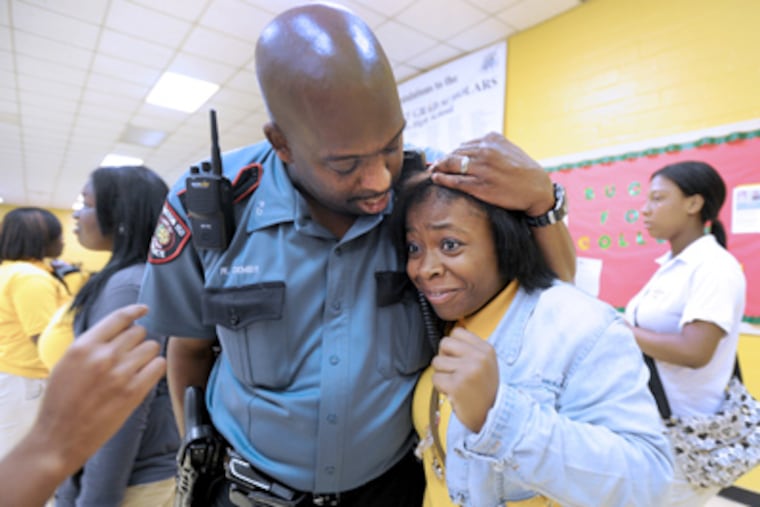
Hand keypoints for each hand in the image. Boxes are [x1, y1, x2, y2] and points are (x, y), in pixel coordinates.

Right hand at [36, 304, 165, 470]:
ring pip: (151, 347)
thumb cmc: (61, 402)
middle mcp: (103, 356)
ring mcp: (121, 374)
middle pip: (138, 332)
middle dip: (137, 340)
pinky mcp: (134, 391)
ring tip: (136, 366)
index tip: (144, 309)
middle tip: (130, 353)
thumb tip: (117, 330)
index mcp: (83, 347)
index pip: (118, 318)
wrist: (59, 437)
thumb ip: (91, 346)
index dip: (135, 311)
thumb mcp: (67, 364)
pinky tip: (146, 374)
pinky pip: (158, 366)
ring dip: (148, 354)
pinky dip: (155, 367)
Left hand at [429, 132, 554, 215]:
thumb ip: (491, 146)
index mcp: (491, 139)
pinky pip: (455, 181)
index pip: (463, 145)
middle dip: (443, 160)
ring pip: (452, 165)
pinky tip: (436, 178)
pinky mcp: (479, 185)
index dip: (452, 153)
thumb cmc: (524, 170)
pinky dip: (442, 179)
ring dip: (439, 168)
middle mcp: (485, 151)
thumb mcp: (509, 149)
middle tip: (435, 166)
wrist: (537, 189)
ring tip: (433, 171)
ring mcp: (481, 168)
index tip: (446, 159)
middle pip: (454, 154)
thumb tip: (470, 148)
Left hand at [431, 327, 498, 432]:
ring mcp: (468, 371)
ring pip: (437, 361)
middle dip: (444, 357)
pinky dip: (441, 387)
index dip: (453, 346)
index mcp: (486, 349)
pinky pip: (435, 378)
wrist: (490, 416)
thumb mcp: (485, 363)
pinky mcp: (457, 385)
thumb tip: (450, 333)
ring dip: (442, 374)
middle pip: (444, 343)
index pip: (457, 332)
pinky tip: (454, 393)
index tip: (460, 360)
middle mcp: (479, 357)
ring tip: (457, 384)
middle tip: (455, 372)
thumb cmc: (483, 389)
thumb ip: (469, 348)